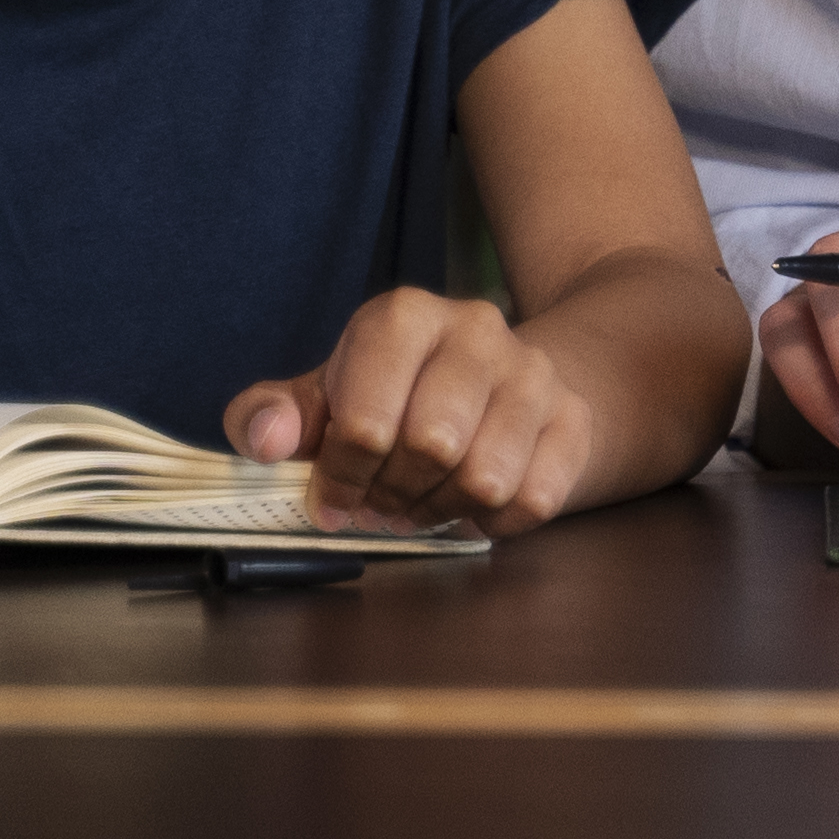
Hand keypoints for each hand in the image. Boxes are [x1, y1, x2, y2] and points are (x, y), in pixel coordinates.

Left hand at [224, 289, 598, 537]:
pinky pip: (534, 499)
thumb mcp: (320, 398)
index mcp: (403, 317)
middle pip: (433, 447)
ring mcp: (533, 371)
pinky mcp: (573, 416)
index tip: (334, 497)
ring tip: (425, 499)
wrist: (492, 380)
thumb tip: (266, 441)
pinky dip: (495, 520)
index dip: (341, 478)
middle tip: (383, 501)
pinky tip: (472, 501)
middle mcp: (476, 328)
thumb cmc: (388, 396)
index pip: (366, 421)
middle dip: (395, 494)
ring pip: (488, 478)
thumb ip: (269, 416)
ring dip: (444, 509)